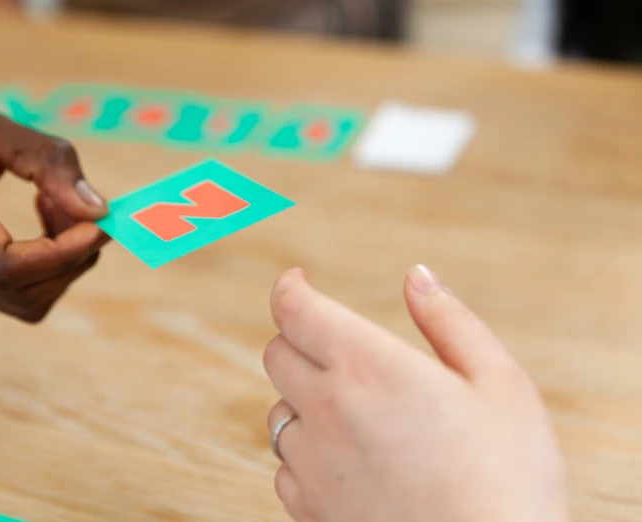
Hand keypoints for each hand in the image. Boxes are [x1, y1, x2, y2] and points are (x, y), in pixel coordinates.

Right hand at [0, 71, 109, 322]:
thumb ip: (45, 162)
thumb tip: (98, 209)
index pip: (8, 266)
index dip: (65, 252)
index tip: (100, 221)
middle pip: (22, 291)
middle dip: (72, 258)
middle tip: (88, 209)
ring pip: (25, 301)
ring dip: (63, 264)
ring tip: (60, 206)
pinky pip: (15, 291)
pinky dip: (47, 267)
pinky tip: (47, 222)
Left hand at [264, 266, 570, 521]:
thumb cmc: (509, 477)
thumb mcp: (500, 383)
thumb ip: (450, 322)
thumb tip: (416, 276)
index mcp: (369, 367)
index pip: (294, 310)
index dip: (288, 288)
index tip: (297, 281)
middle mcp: (327, 410)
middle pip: (277, 354)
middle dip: (299, 339)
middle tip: (339, 349)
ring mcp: (312, 464)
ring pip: (278, 412)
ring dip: (303, 401)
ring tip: (358, 416)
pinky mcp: (309, 510)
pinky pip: (284, 468)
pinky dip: (305, 455)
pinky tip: (349, 463)